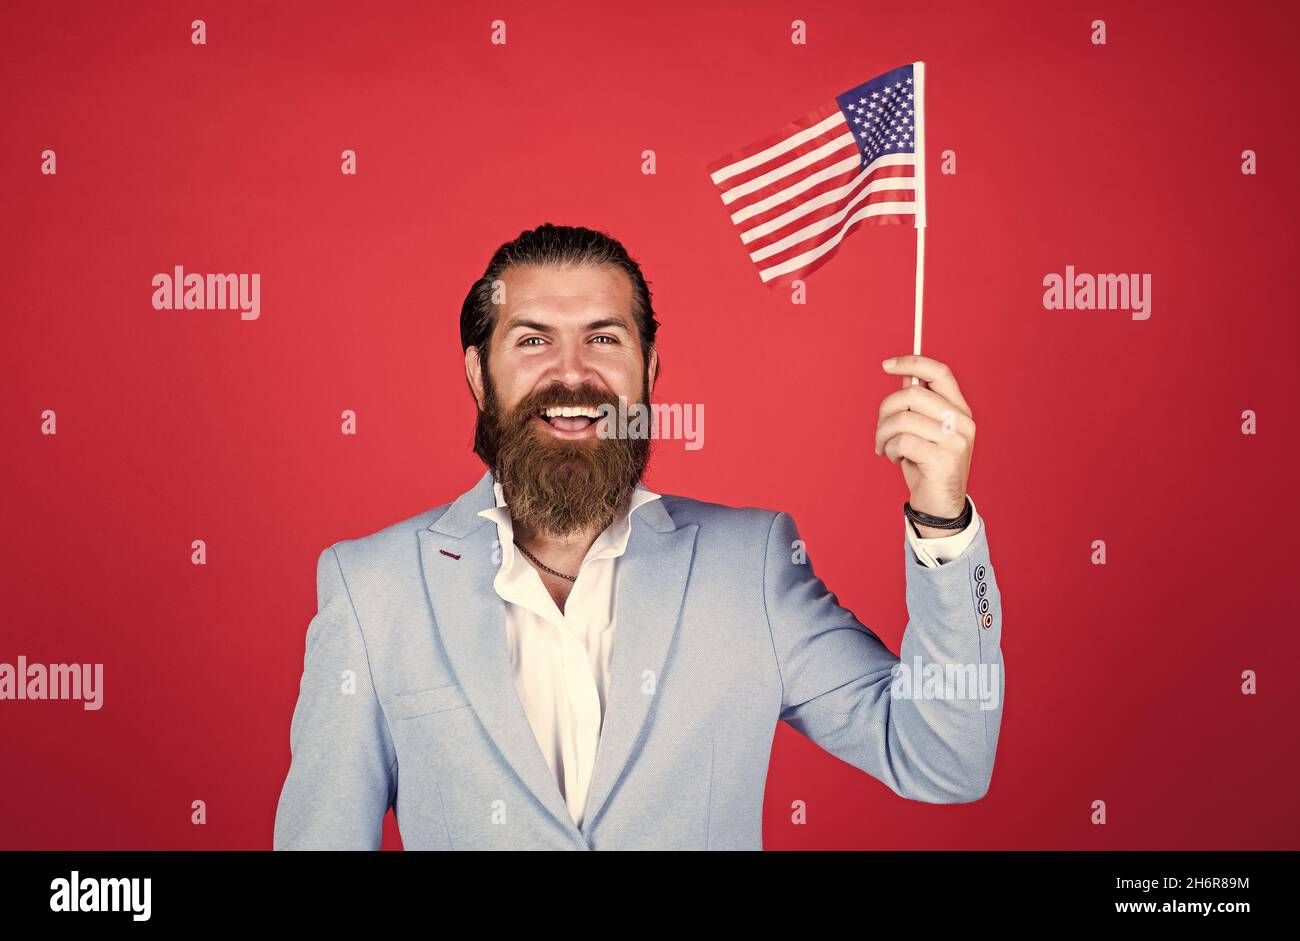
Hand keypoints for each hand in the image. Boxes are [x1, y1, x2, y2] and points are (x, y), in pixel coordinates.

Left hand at [873, 354, 974, 535]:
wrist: (939, 505)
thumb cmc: (926, 465)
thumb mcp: (921, 430)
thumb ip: (917, 404)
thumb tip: (905, 376)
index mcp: (960, 410)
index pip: (939, 373)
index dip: (912, 363)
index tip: (887, 365)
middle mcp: (963, 422)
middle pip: (913, 394)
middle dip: (885, 410)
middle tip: (880, 430)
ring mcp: (956, 441)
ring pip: (903, 419)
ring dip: (883, 434)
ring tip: (884, 447)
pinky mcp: (944, 460)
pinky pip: (902, 442)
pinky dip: (889, 449)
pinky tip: (893, 459)